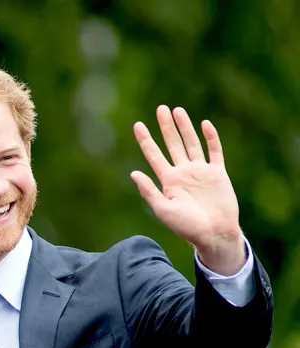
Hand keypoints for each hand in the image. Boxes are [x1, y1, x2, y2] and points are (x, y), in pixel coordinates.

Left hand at [131, 106, 245, 274]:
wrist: (213, 233)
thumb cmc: (186, 227)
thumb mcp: (163, 210)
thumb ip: (149, 191)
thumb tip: (133, 173)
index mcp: (168, 181)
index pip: (154, 155)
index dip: (146, 140)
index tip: (137, 125)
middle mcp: (183, 173)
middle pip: (172, 144)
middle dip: (166, 127)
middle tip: (160, 108)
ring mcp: (200, 171)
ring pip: (191, 143)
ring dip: (185, 127)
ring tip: (177, 110)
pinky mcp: (217, 173)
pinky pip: (214, 151)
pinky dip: (211, 138)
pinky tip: (205, 124)